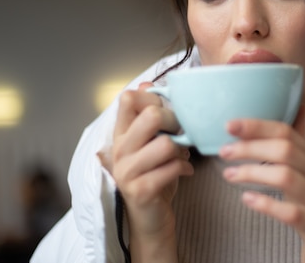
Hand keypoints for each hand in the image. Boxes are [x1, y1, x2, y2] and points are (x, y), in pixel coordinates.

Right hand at [99, 82, 193, 261]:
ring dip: (183, 149)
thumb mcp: (151, 143)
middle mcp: (119, 150)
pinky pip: (172, 168)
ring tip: (182, 156)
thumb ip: (150, 117)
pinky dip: (185, 167)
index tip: (167, 111)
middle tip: (182, 133)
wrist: (151, 219)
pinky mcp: (139, 190)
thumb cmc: (155, 176)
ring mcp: (126, 171)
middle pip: (151, 116)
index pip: (128, 98)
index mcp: (120, 134)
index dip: (153, 98)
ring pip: (166, 143)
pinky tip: (185, 171)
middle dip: (176, 122)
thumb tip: (146, 83)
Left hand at [218, 106, 304, 262]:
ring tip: (230, 175)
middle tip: (224, 153)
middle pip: (285, 150)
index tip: (229, 125)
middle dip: (250, 148)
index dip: (257, 126)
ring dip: (253, 173)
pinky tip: (247, 200)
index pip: (286, 132)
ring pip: (287, 178)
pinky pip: (293, 213)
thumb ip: (298, 144)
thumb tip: (301, 107)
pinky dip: (268, 204)